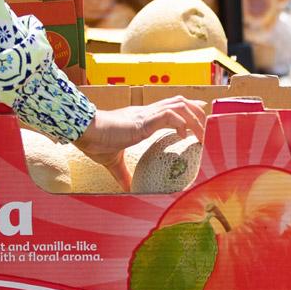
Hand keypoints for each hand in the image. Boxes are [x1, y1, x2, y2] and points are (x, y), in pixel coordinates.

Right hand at [73, 96, 208, 189]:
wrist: (85, 132)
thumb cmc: (95, 142)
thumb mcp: (113, 161)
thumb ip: (122, 173)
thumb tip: (126, 188)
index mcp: (141, 118)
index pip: (169, 106)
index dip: (186, 108)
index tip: (198, 113)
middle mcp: (146, 112)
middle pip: (179, 101)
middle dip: (196, 111)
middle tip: (205, 124)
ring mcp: (146, 115)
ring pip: (179, 105)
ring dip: (193, 118)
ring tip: (200, 134)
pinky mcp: (144, 120)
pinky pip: (170, 115)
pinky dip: (182, 123)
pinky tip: (184, 135)